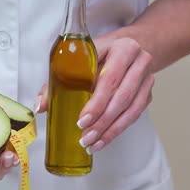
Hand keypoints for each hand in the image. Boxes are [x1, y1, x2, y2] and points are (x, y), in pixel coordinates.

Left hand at [36, 36, 154, 153]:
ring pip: (131, 110)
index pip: (110, 79)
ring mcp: (147, 79)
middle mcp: (139, 62)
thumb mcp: (81, 56)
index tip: (82, 120)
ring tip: (92, 144)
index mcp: (122, 48)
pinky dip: (118, 130)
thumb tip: (41, 106)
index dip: (97, 103)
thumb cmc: (101, 52)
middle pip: (122, 97)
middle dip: (102, 121)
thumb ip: (59, 78)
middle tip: (85, 137)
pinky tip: (103, 140)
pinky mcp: (148, 94)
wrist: (130, 46)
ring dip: (111, 130)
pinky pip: (134, 115)